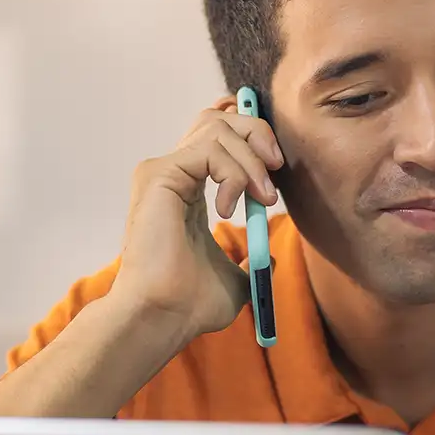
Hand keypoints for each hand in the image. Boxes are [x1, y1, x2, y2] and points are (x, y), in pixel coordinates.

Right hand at [109, 96, 283, 338]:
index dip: (248, 131)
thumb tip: (268, 258)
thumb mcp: (235, 278)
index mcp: (186, 190)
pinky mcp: (159, 174)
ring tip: (262, 198)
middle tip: (276, 169)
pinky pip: (211, 149)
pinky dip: (234, 173)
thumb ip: (249, 259)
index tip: (274, 159)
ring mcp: (162, 171)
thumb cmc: (190, 304)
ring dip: (252, 159)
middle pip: (217, 118)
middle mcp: (171, 174)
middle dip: (256, 134)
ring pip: (218, 128)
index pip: (215, 135)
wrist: (165, 316)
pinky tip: (229, 209)